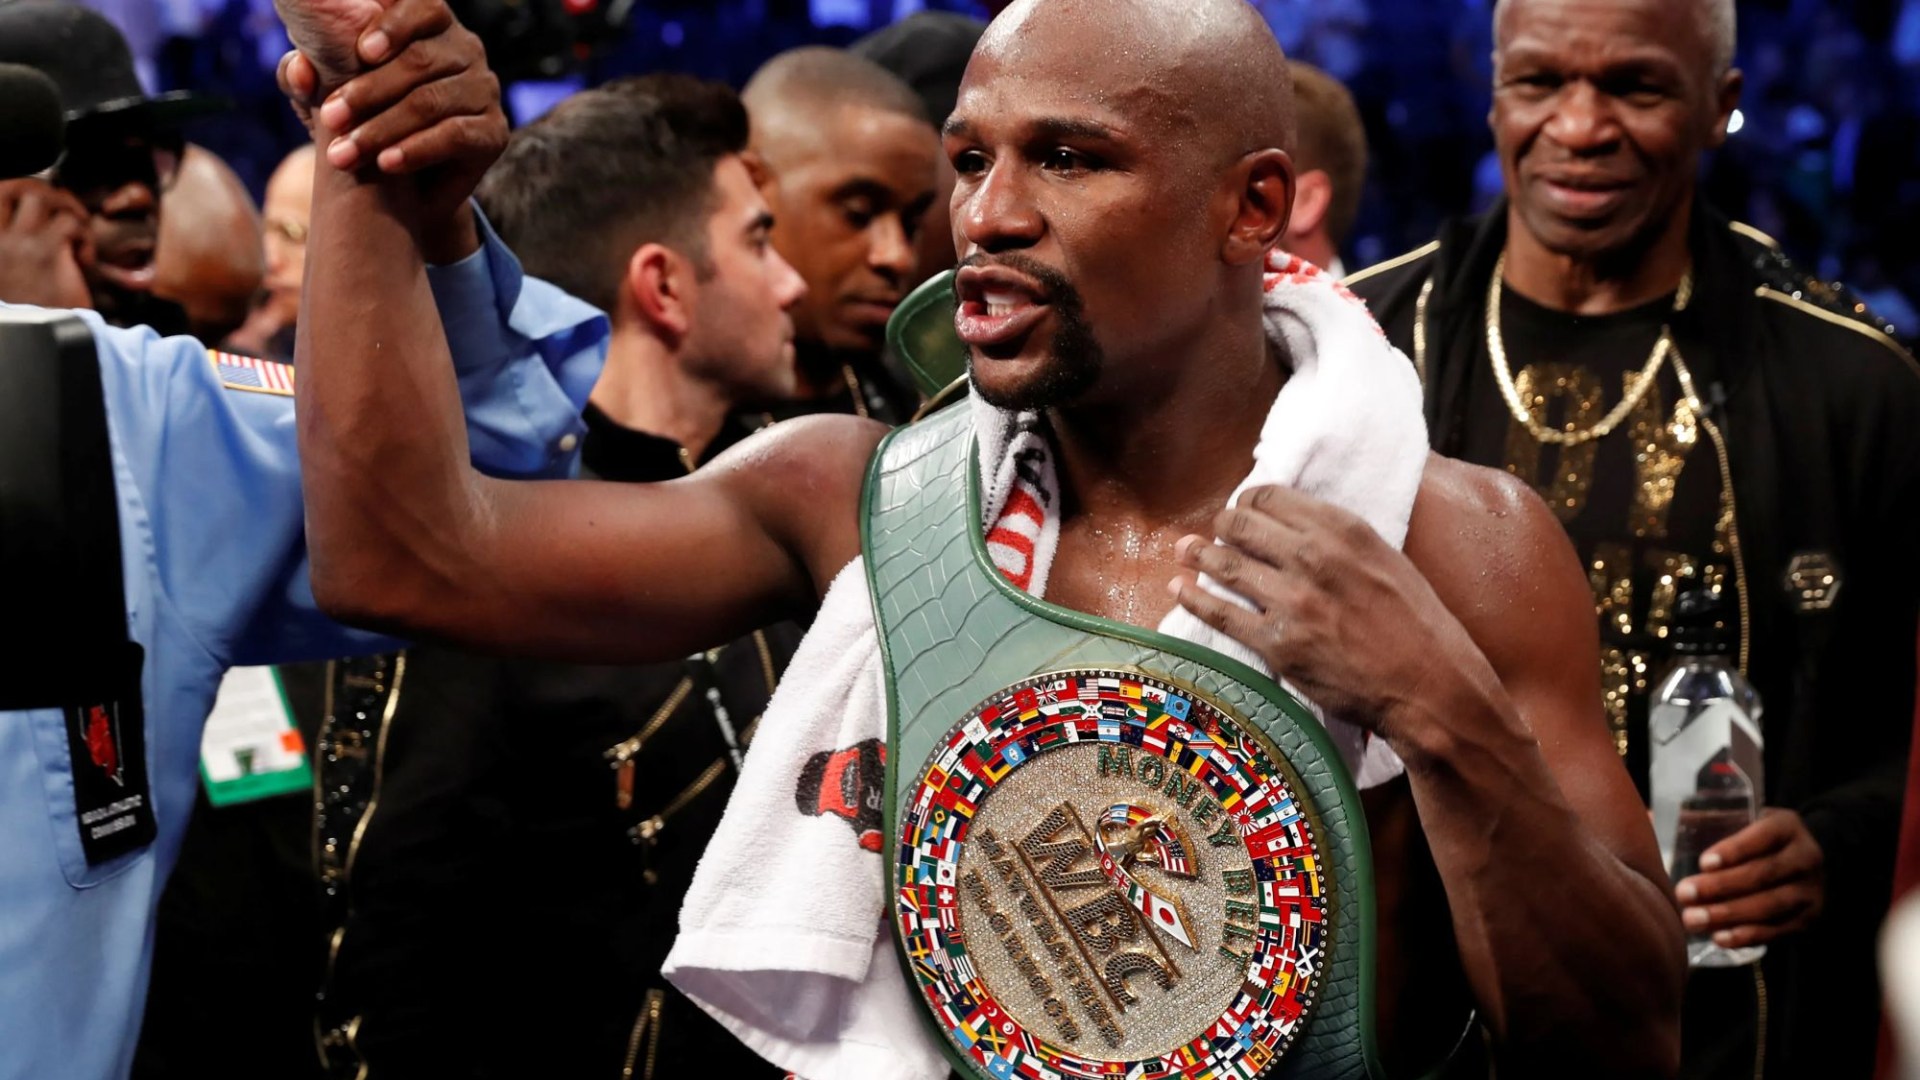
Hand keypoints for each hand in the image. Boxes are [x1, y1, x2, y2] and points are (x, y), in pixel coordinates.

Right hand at [0, 179, 93, 308]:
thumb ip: (13, 244)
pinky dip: (83, 236)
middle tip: (64, 211)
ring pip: (42, 196)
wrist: (35, 341)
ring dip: (67, 208)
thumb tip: (32, 217)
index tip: (39, 207)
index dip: (18, 192)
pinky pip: (71, 223)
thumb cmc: (26, 311)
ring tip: (76, 233)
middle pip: (15, 186)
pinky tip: (84, 259)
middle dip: (44, 190)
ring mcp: (18, 243)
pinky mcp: (47, 254)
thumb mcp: (10, 272)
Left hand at [278, 0, 503, 251]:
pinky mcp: (495, 132)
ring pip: (432, 101)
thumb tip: (298, 69)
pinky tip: (386, 163)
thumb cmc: (364, 121)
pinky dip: (416, 149)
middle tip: (328, 118)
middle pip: (420, 60)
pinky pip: (456, 135)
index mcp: (429, 25)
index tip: (361, 51)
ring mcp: (485, 89)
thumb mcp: (325, 96)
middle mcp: (465, 50)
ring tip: (345, 154)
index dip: (394, 24)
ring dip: (383, 128)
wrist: (403, 188)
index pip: (423, 6)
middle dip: (367, 91)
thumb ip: (305, 76)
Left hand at [1167, 484, 1474, 744]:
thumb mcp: (1386, 561)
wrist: (1430, 687)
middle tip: (1213, 530)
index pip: (1273, 497)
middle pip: (1241, 524)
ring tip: (1184, 550)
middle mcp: (1315, 559)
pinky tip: (1179, 589)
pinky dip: (1192, 598)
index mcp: (1344, 531)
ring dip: (1197, 554)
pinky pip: (1221, 613)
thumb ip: (1341, 540)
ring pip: (1224, 564)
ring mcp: (1293, 602)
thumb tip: (1297, 527)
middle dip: (1221, 524)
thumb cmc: (1417, 626)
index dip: (1249, 502)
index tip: (1243, 510)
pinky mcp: (1278, 644)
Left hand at [1674, 807, 1823, 948]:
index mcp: (1786, 826)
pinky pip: (1778, 930)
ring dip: (1728, 915)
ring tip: (1693, 920)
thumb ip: (1703, 820)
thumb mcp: (1741, 819)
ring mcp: (1811, 890)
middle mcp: (1806, 856)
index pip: (1763, 836)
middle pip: (1763, 874)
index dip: (1734, 850)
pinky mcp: (1808, 918)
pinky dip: (1747, 936)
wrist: (1800, 862)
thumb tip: (1643, 815)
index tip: (1703, 862)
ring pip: (1770, 905)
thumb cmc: (1752, 839)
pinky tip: (1719, 937)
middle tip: (1683, 894)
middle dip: (1720, 887)